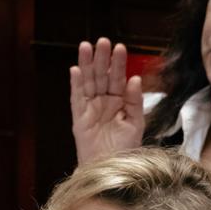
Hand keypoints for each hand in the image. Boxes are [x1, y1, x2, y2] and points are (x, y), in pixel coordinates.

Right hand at [69, 38, 143, 166]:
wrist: (111, 168)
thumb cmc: (125, 148)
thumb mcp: (136, 122)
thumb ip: (134, 101)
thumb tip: (134, 79)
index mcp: (118, 102)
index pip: (117, 78)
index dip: (118, 63)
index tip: (119, 47)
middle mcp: (103, 103)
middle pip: (101, 76)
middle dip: (101, 58)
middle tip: (102, 41)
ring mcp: (90, 109)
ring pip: (87, 83)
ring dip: (86, 65)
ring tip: (85, 47)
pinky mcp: (79, 119)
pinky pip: (76, 99)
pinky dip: (75, 85)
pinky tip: (75, 70)